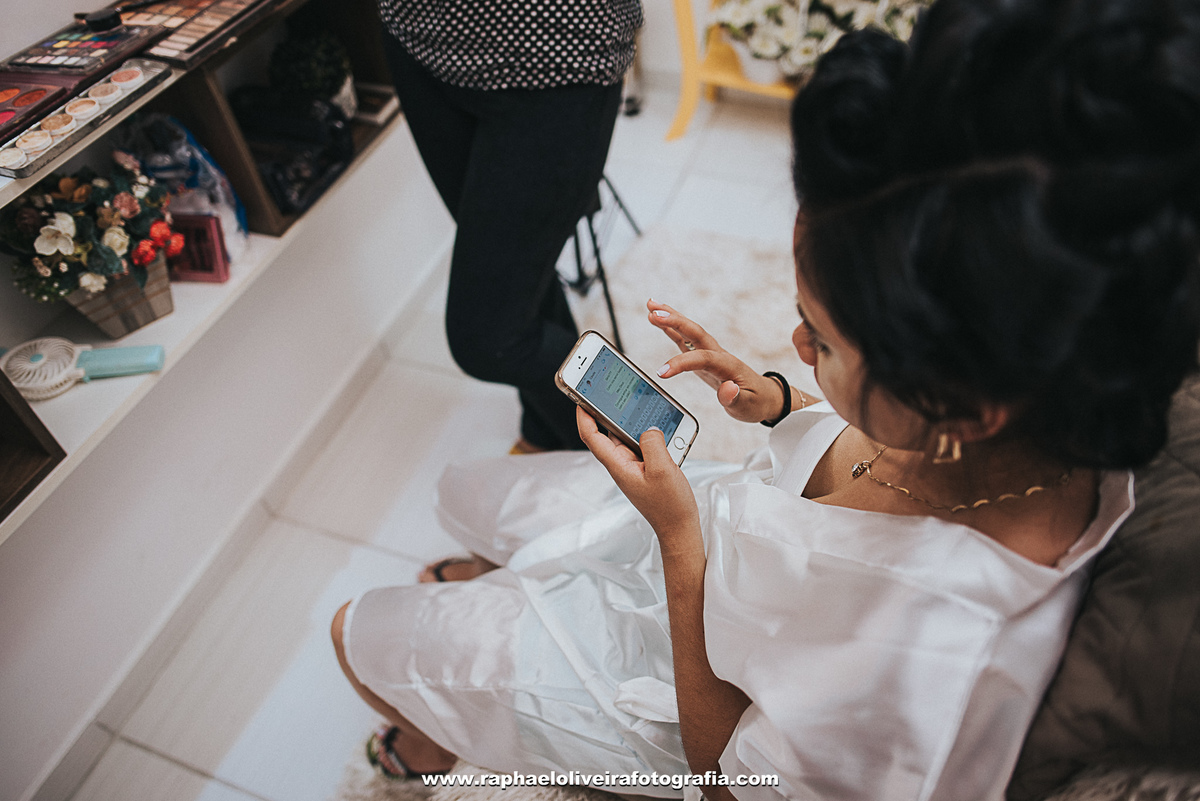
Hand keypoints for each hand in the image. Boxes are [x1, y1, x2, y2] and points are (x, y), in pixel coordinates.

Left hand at [576, 407, 700, 551]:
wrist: (680, 528)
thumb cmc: (669, 505)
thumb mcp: (662, 469)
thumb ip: (652, 443)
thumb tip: (648, 428)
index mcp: (618, 466)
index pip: (592, 437)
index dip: (584, 416)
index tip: (581, 398)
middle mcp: (622, 465)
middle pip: (608, 433)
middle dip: (607, 412)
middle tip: (609, 391)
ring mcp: (634, 467)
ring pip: (628, 438)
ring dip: (632, 422)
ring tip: (637, 402)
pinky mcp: (646, 469)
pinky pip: (643, 446)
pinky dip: (648, 434)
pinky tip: (660, 425)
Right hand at [647, 299, 789, 423]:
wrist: (763, 397)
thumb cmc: (755, 402)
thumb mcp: (747, 405)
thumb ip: (735, 398)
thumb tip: (727, 388)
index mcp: (727, 365)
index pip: (703, 358)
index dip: (682, 363)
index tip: (662, 373)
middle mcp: (718, 354)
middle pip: (695, 333)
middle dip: (675, 322)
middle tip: (654, 313)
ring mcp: (710, 353)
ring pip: (689, 331)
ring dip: (670, 317)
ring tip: (651, 305)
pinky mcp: (703, 357)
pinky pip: (685, 339)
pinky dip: (671, 328)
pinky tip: (657, 318)